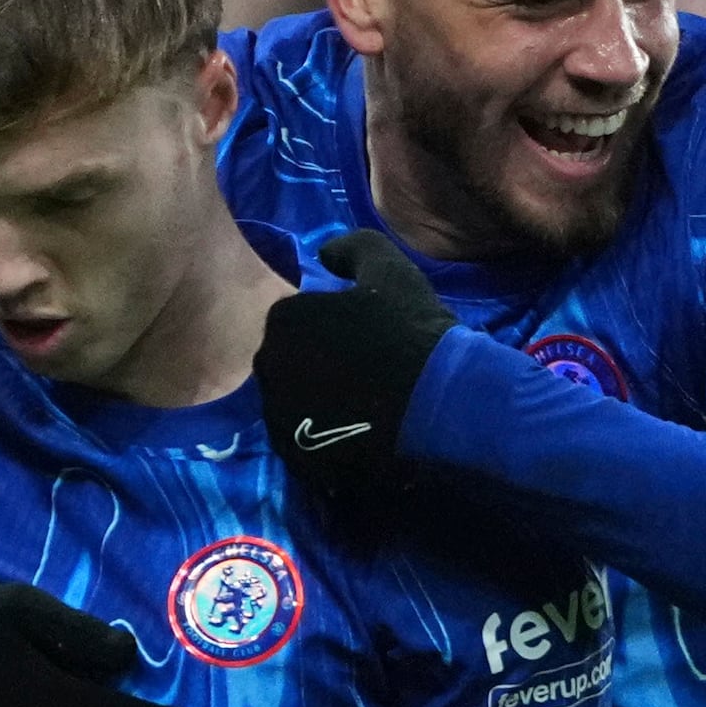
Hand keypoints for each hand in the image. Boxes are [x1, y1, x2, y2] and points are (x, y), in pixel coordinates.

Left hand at [253, 228, 455, 490]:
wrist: (437, 406)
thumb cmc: (413, 332)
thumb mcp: (388, 270)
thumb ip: (351, 248)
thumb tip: (325, 254)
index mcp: (283, 320)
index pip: (298, 324)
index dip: (331, 333)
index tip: (363, 344)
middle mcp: (268, 368)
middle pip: (289, 366)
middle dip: (316, 370)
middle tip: (362, 378)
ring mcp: (278, 417)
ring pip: (293, 407)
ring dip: (317, 406)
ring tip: (362, 411)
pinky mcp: (295, 458)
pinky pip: (303, 444)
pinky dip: (322, 441)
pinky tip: (358, 437)